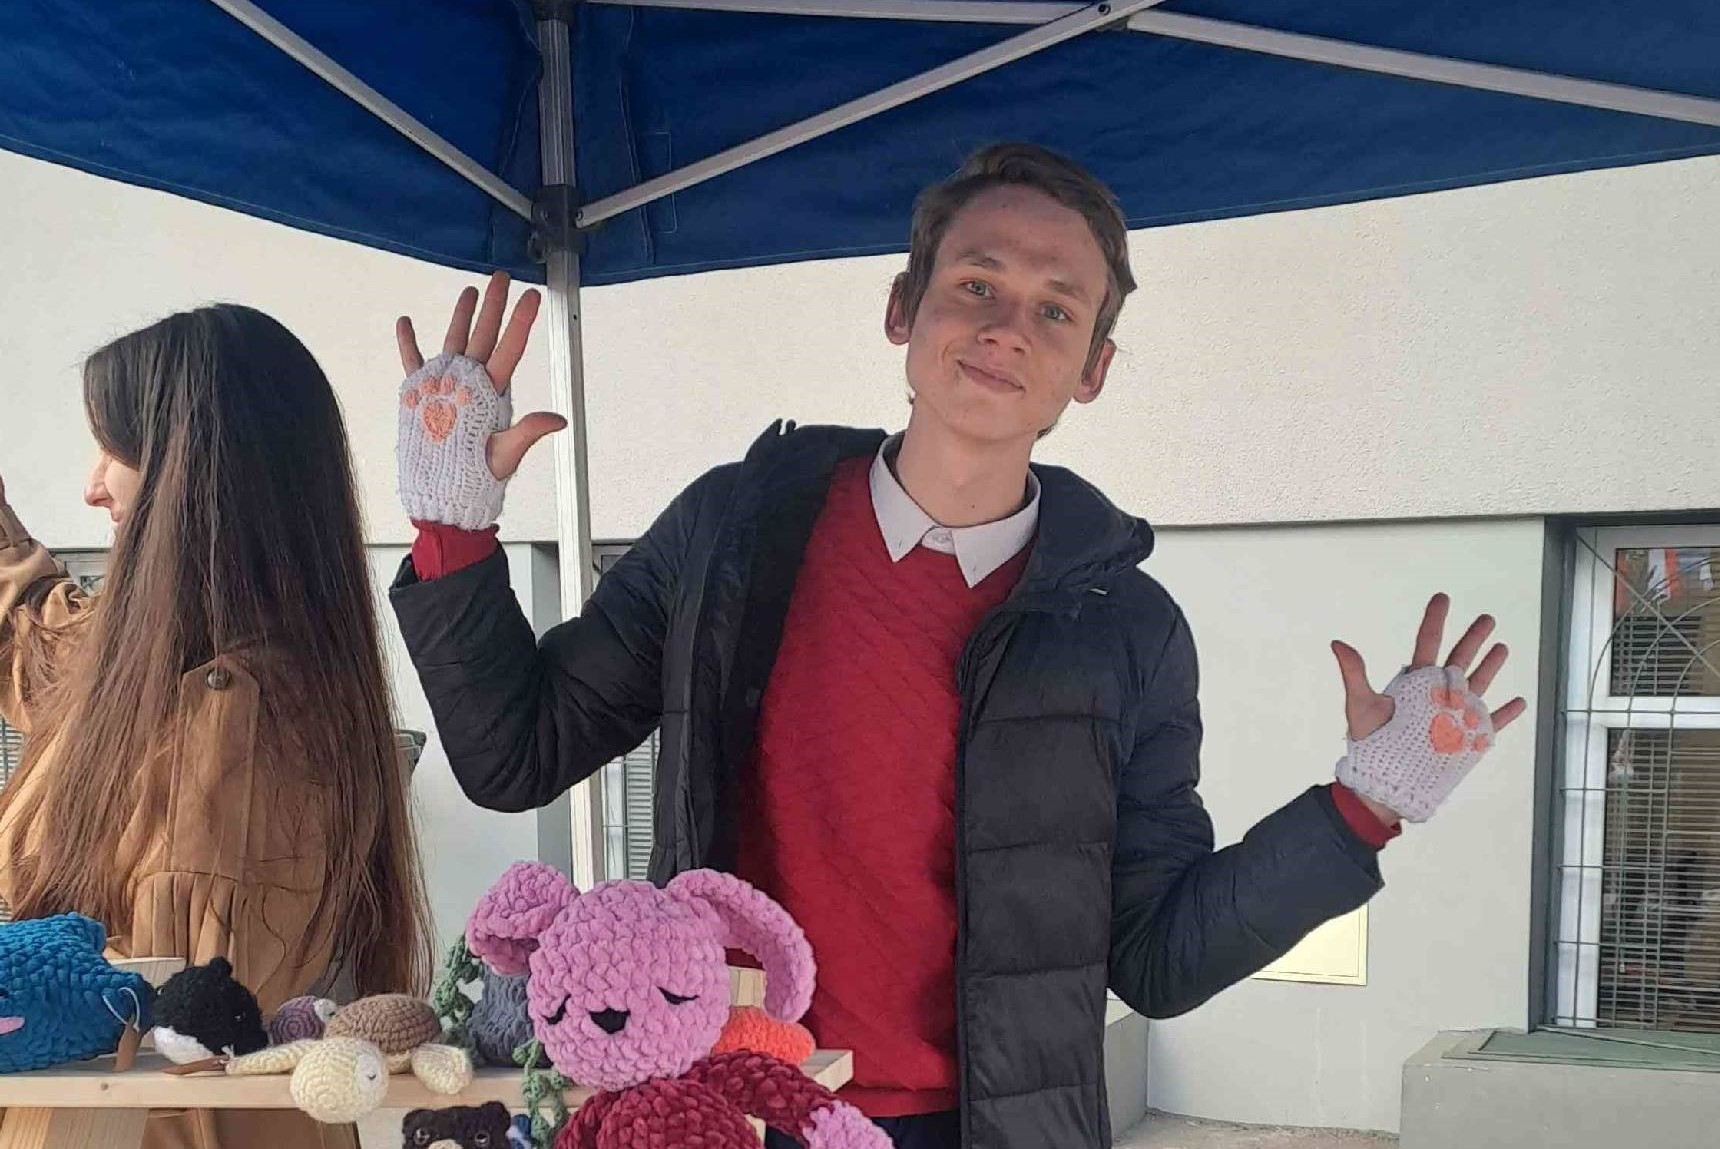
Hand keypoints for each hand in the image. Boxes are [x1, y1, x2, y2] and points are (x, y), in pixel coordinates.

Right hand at [396, 271, 565, 480]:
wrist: (444, 496)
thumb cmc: (476, 479)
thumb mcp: (505, 454)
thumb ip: (526, 432)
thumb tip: (558, 420)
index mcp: (492, 394)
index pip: (509, 349)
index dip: (521, 322)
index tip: (532, 297)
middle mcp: (471, 385)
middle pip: (484, 336)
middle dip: (494, 306)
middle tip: (503, 277)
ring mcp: (446, 387)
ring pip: (455, 341)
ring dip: (461, 316)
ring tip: (469, 291)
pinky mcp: (422, 396)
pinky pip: (414, 363)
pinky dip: (408, 344)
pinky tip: (406, 323)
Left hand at [1331, 593, 1527, 823]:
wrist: (1385, 781)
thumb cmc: (1371, 744)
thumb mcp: (1361, 705)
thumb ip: (1355, 674)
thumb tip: (1337, 643)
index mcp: (1413, 682)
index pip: (1427, 643)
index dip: (1435, 619)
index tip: (1442, 597)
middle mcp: (1436, 694)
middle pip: (1459, 658)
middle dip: (1473, 637)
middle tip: (1487, 618)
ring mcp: (1454, 715)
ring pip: (1477, 683)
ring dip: (1491, 666)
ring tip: (1502, 646)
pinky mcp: (1467, 738)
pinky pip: (1492, 722)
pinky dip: (1506, 713)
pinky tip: (1519, 701)